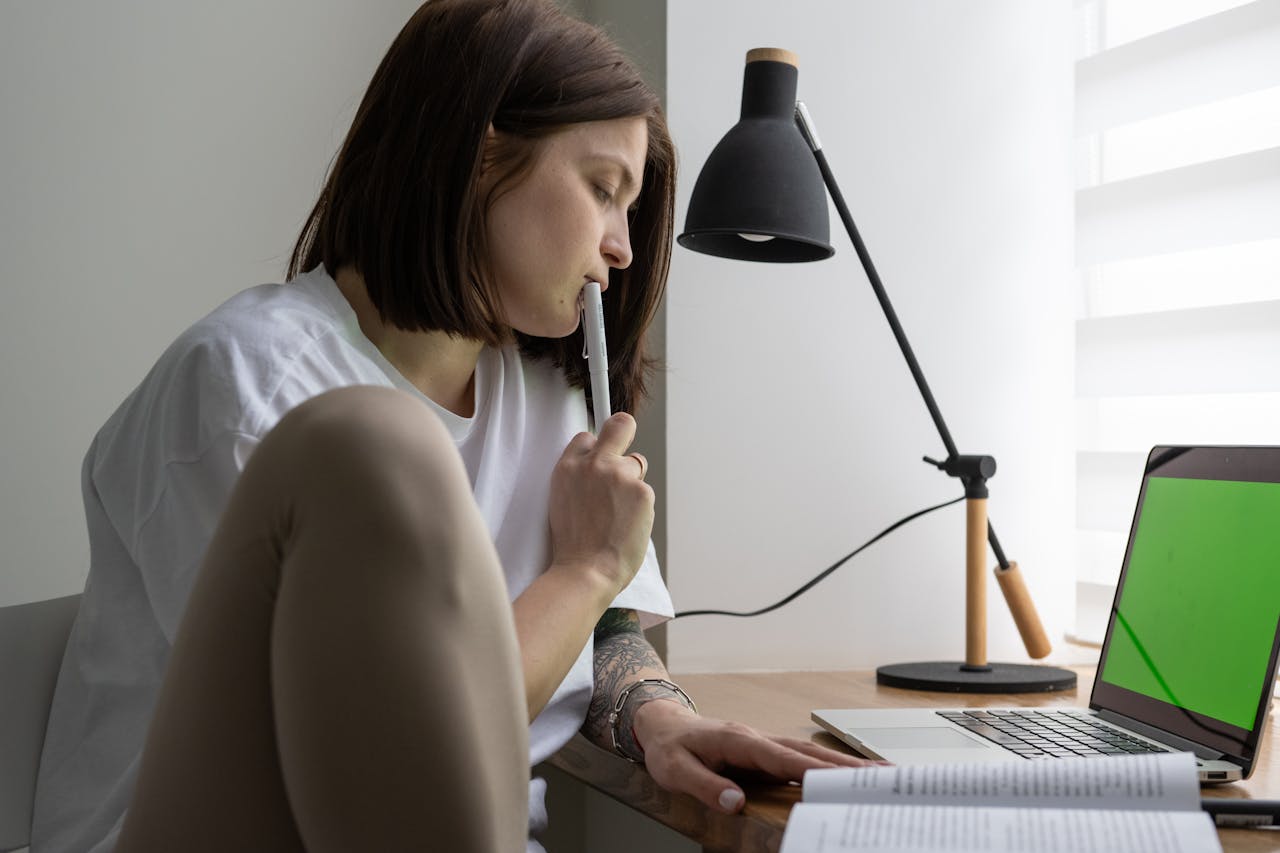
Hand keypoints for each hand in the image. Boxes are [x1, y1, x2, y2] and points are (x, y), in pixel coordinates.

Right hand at [548, 412, 653, 597]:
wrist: (586, 571)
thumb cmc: (575, 545)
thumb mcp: (563, 501)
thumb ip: (580, 478)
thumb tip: (598, 471)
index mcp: (568, 467)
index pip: (588, 437)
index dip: (597, 447)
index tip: (603, 451)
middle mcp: (593, 464)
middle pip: (620, 425)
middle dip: (624, 431)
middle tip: (625, 451)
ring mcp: (619, 475)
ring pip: (636, 466)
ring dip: (632, 485)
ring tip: (619, 515)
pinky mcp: (642, 491)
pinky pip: (646, 492)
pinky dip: (641, 508)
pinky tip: (627, 525)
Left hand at [632, 700, 884, 813]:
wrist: (661, 726)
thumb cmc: (669, 747)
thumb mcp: (675, 770)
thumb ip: (705, 786)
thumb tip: (735, 802)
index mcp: (739, 741)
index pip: (783, 758)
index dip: (814, 770)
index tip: (843, 781)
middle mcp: (757, 739)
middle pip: (808, 752)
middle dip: (846, 765)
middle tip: (883, 776)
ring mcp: (763, 745)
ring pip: (809, 754)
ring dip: (842, 764)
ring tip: (877, 776)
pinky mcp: (764, 754)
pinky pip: (800, 761)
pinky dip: (825, 768)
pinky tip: (842, 779)